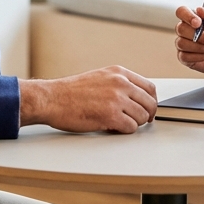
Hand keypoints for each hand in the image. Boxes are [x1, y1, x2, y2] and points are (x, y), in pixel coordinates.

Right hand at [18, 66, 157, 133]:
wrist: (52, 99)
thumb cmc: (71, 92)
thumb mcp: (99, 77)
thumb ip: (119, 84)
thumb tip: (136, 98)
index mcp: (119, 72)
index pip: (149, 87)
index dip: (151, 102)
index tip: (148, 109)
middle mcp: (120, 83)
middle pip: (150, 103)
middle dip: (146, 115)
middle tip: (138, 121)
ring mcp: (116, 99)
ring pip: (142, 117)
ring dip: (134, 124)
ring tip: (120, 123)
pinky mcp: (110, 115)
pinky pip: (131, 127)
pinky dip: (124, 131)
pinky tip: (113, 128)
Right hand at [173, 5, 203, 74]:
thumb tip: (199, 9)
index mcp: (193, 18)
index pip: (181, 11)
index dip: (187, 16)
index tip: (198, 23)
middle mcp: (185, 30)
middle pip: (180, 28)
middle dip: (199, 36)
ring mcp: (183, 44)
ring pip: (182, 43)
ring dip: (200, 47)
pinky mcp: (184, 58)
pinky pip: (184, 56)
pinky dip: (199, 56)